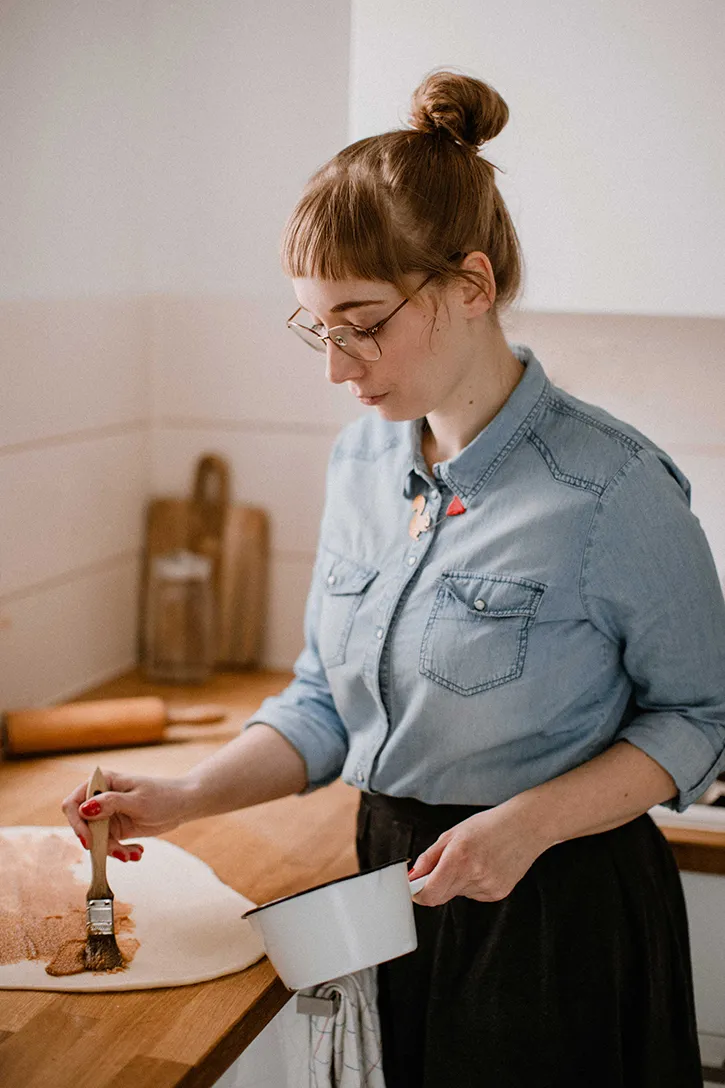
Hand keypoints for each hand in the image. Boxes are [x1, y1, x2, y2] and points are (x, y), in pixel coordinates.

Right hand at [61, 770, 195, 861]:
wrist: (183, 805)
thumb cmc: (164, 796)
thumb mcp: (138, 801)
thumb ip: (111, 804)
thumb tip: (84, 809)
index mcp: (104, 782)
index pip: (74, 802)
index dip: (77, 822)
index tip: (89, 841)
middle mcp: (101, 798)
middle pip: (83, 825)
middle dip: (98, 843)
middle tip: (118, 852)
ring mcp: (108, 815)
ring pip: (96, 839)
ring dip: (112, 850)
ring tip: (133, 854)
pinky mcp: (116, 828)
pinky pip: (108, 845)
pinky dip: (120, 852)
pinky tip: (136, 852)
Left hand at [408, 799, 551, 906]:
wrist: (526, 827)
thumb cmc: (489, 825)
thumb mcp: (452, 834)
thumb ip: (429, 858)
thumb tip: (412, 877)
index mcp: (458, 858)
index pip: (429, 894)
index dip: (418, 893)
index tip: (414, 886)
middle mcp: (473, 875)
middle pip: (441, 896)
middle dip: (436, 884)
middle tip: (445, 864)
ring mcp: (487, 887)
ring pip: (458, 894)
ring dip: (457, 882)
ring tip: (473, 860)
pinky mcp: (498, 894)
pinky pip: (474, 894)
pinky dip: (472, 883)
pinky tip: (484, 866)